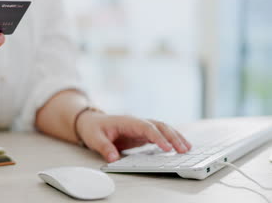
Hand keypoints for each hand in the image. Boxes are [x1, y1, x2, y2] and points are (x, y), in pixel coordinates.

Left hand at [76, 113, 191, 162]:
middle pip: (159, 126)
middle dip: (173, 137)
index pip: (146, 127)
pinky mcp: (142, 134)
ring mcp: (141, 128)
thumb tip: (113, 158)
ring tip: (188, 149)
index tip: (167, 148)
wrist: (91, 122)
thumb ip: (104, 147)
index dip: (158, 137)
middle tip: (183, 150)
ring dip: (175, 137)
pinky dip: (170, 140)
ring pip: (162, 129)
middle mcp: (137, 122)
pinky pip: (159, 135)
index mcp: (127, 121)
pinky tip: (179, 148)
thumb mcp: (94, 138)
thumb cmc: (93, 128)